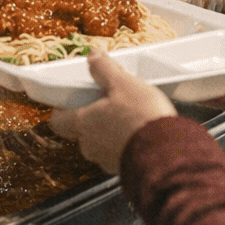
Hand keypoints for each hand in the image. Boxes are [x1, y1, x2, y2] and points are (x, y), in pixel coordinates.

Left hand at [48, 51, 176, 173]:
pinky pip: (119, 154)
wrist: (167, 155)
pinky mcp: (124, 170)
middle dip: (93, 116)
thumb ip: (104, 68)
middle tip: (109, 102)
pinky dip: (126, 143)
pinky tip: (142, 132)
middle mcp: (90, 146)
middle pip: (81, 130)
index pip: (58, 121)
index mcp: (83, 123)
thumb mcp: (124, 83)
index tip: (70, 100)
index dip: (61, 110)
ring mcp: (106, 160)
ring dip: (111, 131)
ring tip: (131, 116)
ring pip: (101, 143)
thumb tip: (92, 55)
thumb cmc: (141, 119)